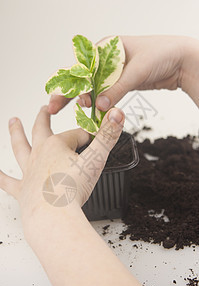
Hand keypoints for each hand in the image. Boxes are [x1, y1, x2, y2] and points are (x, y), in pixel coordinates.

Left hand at [0, 106, 123, 226]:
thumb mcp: (96, 159)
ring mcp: (28, 172)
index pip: (76, 135)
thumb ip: (108, 136)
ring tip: (12, 121)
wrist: (54, 217)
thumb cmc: (73, 189)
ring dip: (16, 133)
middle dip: (44, 117)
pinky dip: (1, 177)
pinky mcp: (22, 190)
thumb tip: (117, 113)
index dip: (88, 138)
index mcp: (56, 145)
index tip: (96, 143)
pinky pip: (8, 182)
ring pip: (20, 147)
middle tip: (45, 107)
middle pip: (41, 130)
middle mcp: (39, 154)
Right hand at [48, 35, 198, 113]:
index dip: (67, 84)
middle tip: (55, 107)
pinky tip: (93, 111)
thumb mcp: (137, 71)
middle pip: (83, 78)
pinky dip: (99, 103)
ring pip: (94, 88)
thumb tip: (98, 105)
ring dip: (86, 101)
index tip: (57, 98)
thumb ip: (116, 88)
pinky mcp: (121, 82)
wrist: (181, 61)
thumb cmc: (161, 54)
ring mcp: (113, 72)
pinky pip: (106, 94)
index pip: (81, 67)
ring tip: (81, 113)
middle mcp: (107, 59)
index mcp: (106, 47)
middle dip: (70, 93)